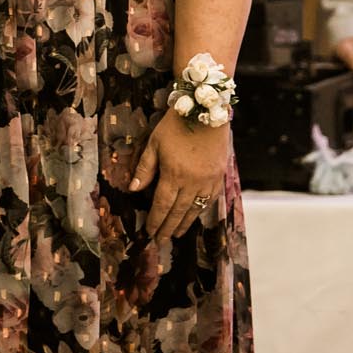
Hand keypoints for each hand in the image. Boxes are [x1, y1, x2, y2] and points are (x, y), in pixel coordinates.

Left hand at [129, 108, 230, 240]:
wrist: (207, 110)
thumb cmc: (176, 125)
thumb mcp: (154, 143)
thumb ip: (145, 168)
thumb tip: (133, 189)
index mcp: (173, 174)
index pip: (162, 205)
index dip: (155, 221)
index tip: (150, 233)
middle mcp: (192, 182)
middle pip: (178, 211)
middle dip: (168, 228)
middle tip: (161, 241)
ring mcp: (208, 180)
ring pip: (195, 209)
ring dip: (185, 223)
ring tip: (176, 234)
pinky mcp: (219, 175)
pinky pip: (210, 199)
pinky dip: (201, 210)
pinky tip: (195, 215)